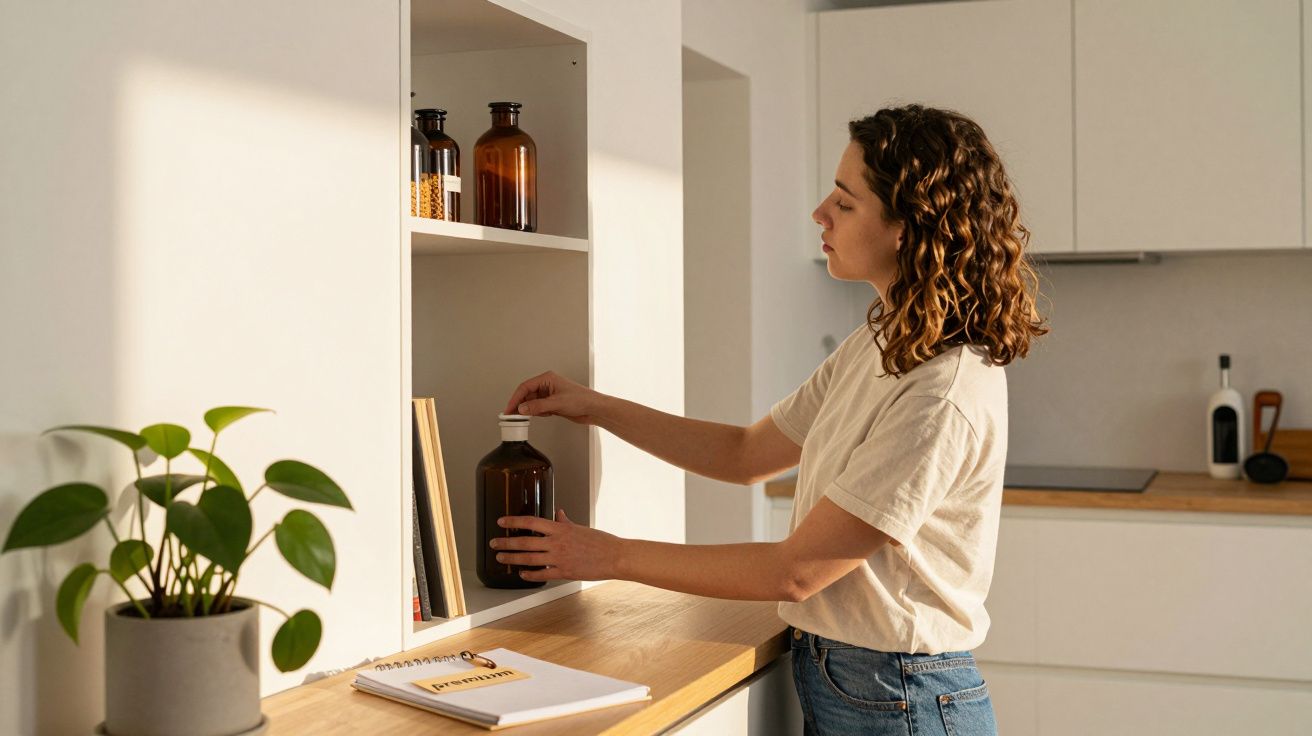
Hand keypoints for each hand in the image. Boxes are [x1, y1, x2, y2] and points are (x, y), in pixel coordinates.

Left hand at [489, 510, 622, 582]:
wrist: (615, 556)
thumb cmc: (601, 541)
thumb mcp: (580, 528)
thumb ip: (565, 522)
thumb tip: (558, 513)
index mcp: (560, 529)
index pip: (531, 522)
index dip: (513, 521)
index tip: (501, 522)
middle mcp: (556, 543)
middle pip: (525, 542)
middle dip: (506, 543)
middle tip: (493, 544)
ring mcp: (559, 558)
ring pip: (529, 559)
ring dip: (512, 559)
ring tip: (501, 559)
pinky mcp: (564, 572)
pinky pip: (542, 574)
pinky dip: (530, 575)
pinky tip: (522, 574)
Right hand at [503, 371, 603, 424]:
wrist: (594, 409)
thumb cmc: (582, 400)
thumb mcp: (556, 403)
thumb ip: (537, 406)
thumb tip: (522, 408)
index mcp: (547, 379)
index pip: (525, 387)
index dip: (515, 398)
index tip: (509, 408)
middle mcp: (548, 385)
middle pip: (527, 394)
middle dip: (521, 405)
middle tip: (512, 415)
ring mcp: (550, 395)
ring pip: (532, 402)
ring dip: (529, 410)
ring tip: (524, 417)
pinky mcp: (553, 404)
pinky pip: (539, 408)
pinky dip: (537, 413)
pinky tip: (541, 415)